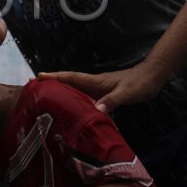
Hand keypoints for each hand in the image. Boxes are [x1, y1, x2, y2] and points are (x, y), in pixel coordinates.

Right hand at [37, 63, 162, 113]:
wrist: (152, 77)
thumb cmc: (139, 84)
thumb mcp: (126, 93)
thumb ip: (111, 101)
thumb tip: (95, 110)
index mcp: (96, 81)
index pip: (72, 78)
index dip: (55, 77)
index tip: (39, 76)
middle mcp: (94, 83)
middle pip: (69, 82)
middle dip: (52, 83)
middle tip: (35, 88)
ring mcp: (99, 88)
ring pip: (76, 89)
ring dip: (62, 90)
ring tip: (47, 98)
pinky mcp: (104, 94)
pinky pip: (84, 96)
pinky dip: (75, 99)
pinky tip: (72, 107)